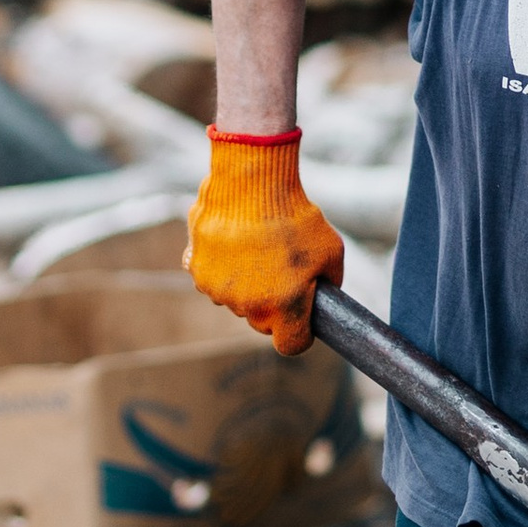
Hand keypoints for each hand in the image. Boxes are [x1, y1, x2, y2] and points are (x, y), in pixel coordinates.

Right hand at [186, 130, 343, 355]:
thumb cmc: (296, 215)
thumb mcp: (331, 250)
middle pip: (262, 321)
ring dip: (245, 284)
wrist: (253, 181)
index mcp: (284, 307)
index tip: (303, 315)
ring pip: (235, 300)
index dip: (300, 331)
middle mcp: (248, 306)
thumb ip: (329, 282)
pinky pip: (211, 278)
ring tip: (258, 248)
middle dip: (273, 304)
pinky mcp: (196, 269)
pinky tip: (234, 241)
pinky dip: (221, 266)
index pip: (292, 345)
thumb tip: (323, 296)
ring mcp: (218, 290)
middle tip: (281, 271)